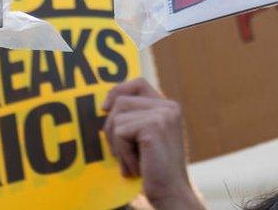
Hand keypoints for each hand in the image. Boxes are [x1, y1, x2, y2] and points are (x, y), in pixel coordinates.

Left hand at [102, 79, 203, 209]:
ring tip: (133, 161)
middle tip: (124, 154)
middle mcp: (169, 107)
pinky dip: (123, 154)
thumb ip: (136, 118)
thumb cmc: (156, 170)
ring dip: (117, 144)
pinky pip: (120, 133)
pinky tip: (137, 167)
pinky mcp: (154, 126)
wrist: (172, 194)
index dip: (118, 90)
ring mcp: (163, 115)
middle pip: (121, 101)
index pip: (138, 84)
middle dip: (112, 128)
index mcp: (169, 107)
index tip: (105, 108)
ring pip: (117, 117)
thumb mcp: (146, 139)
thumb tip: (105, 105)